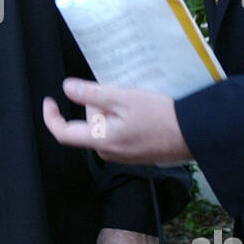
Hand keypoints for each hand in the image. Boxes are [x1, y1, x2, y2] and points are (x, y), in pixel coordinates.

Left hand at [43, 78, 192, 164]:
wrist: (194, 134)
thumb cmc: (161, 117)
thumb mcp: (123, 98)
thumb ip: (91, 94)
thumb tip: (67, 89)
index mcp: (101, 140)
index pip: (63, 133)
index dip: (51, 116)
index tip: (50, 101)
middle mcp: (108, 152)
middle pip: (89, 123)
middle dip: (98, 105)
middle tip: (119, 94)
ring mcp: (121, 155)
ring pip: (105, 126)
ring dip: (113, 111)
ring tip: (135, 103)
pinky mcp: (133, 153)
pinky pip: (119, 132)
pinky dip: (124, 119)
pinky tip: (142, 112)